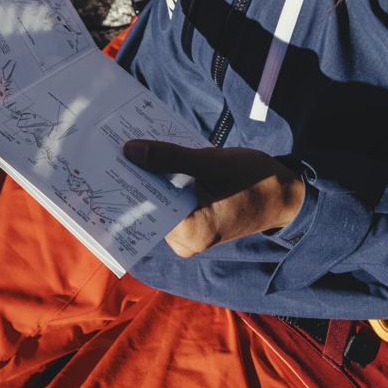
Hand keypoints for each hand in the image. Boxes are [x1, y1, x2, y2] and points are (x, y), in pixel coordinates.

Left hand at [122, 140, 306, 256]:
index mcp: (188, 234)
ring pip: (157, 200)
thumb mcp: (210, 163)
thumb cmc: (254, 179)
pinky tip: (150, 156)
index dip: (124, 181)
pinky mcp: (193, 221)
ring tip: (127, 146)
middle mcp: (184, 242)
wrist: (286, 193)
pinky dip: (162, 179)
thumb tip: (129, 150)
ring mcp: (188, 234)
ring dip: (146, 175)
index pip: (144, 207)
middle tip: (109, 145)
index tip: (101, 158)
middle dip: (133, 175)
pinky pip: (169, 199)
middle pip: (148, 204)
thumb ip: (169, 158)